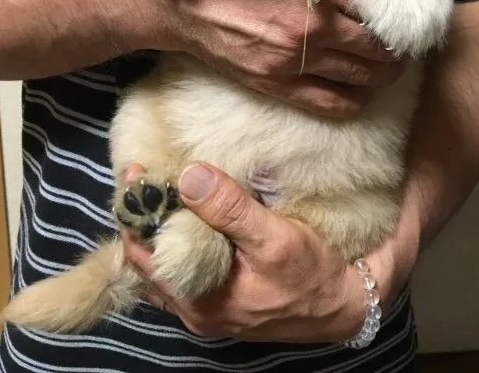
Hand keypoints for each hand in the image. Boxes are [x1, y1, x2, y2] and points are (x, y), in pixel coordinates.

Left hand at [122, 162, 418, 342]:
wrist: (343, 304)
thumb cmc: (312, 273)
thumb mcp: (274, 238)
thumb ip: (230, 209)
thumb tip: (188, 176)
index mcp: (199, 300)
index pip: (144, 255)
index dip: (135, 211)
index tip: (135, 170)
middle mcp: (194, 309)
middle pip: (148, 260)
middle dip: (141, 217)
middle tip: (142, 174)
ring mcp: (205, 306)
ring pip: (162, 265)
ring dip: (155, 229)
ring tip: (157, 189)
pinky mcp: (219, 298)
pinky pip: (180, 270)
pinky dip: (173, 242)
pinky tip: (182, 217)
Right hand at [144, 0, 403, 117]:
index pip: (383, 4)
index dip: (399, 11)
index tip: (404, 11)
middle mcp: (315, 26)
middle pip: (382, 47)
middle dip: (399, 46)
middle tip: (402, 41)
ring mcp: (296, 60)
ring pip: (365, 78)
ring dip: (385, 73)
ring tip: (388, 64)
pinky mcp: (278, 84)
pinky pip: (334, 103)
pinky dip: (357, 99)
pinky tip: (362, 90)